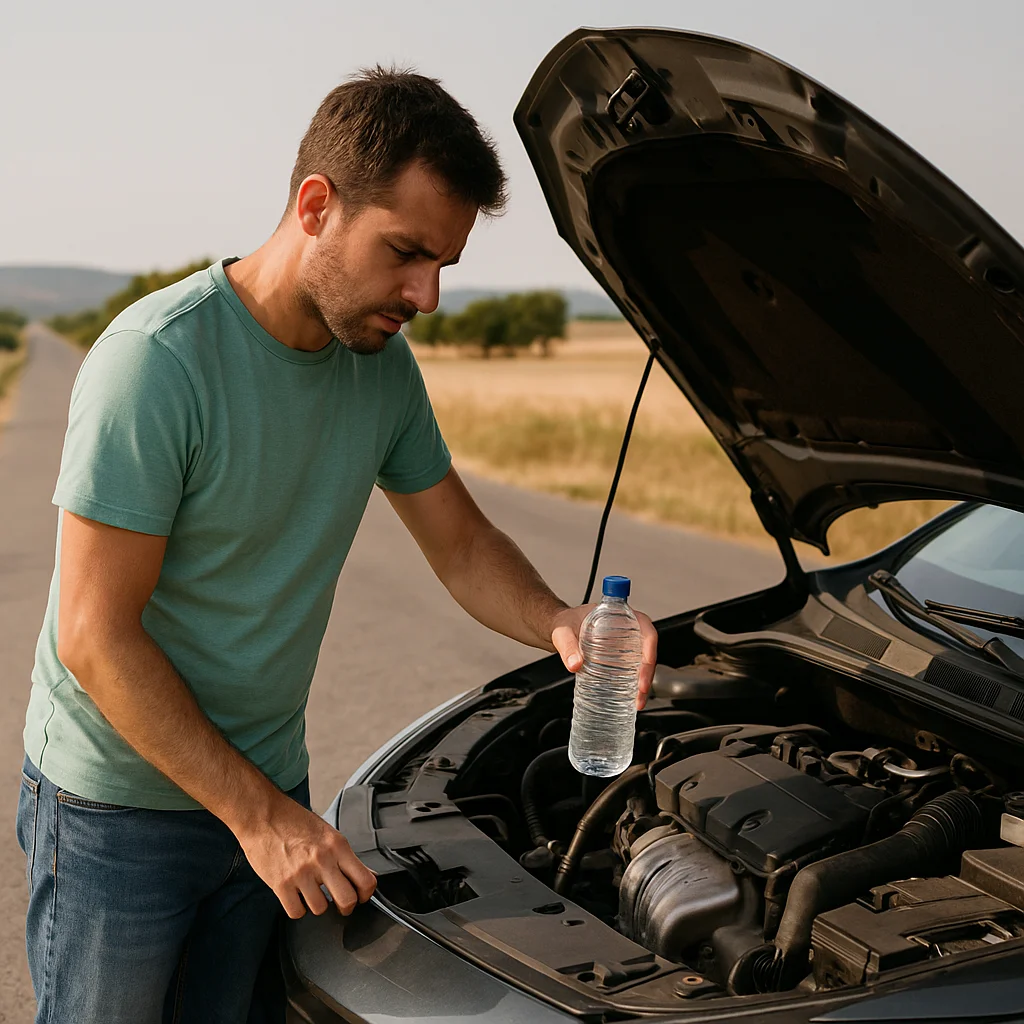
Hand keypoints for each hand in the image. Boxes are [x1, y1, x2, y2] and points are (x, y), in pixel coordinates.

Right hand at [235, 794, 376, 918]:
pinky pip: (296, 912)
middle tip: (340, 904)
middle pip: (347, 900)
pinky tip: (296, 895)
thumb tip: (366, 874)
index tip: (360, 896)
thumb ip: (346, 856)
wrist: (262, 815)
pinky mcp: (281, 884)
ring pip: (320, 909)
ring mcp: (301, 873)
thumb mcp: (327, 833)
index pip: (365, 880)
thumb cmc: (294, 821)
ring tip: (312, 892)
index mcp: (337, 845)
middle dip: (346, 907)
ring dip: (317, 904)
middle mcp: (322, 859)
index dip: (366, 894)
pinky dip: (297, 908)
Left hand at [550, 604, 657, 709]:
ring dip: (643, 683)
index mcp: (622, 616)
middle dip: (648, 674)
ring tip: (637, 702)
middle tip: (640, 693)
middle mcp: (629, 628)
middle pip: (648, 651)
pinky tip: (631, 698)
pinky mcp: (621, 656)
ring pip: (644, 663)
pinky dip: (635, 684)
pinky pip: (634, 669)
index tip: (643, 670)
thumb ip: (567, 646)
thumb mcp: (563, 632)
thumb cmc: (565, 623)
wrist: (560, 628)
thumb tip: (575, 664)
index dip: (650, 652)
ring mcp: (627, 643)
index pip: (647, 631)